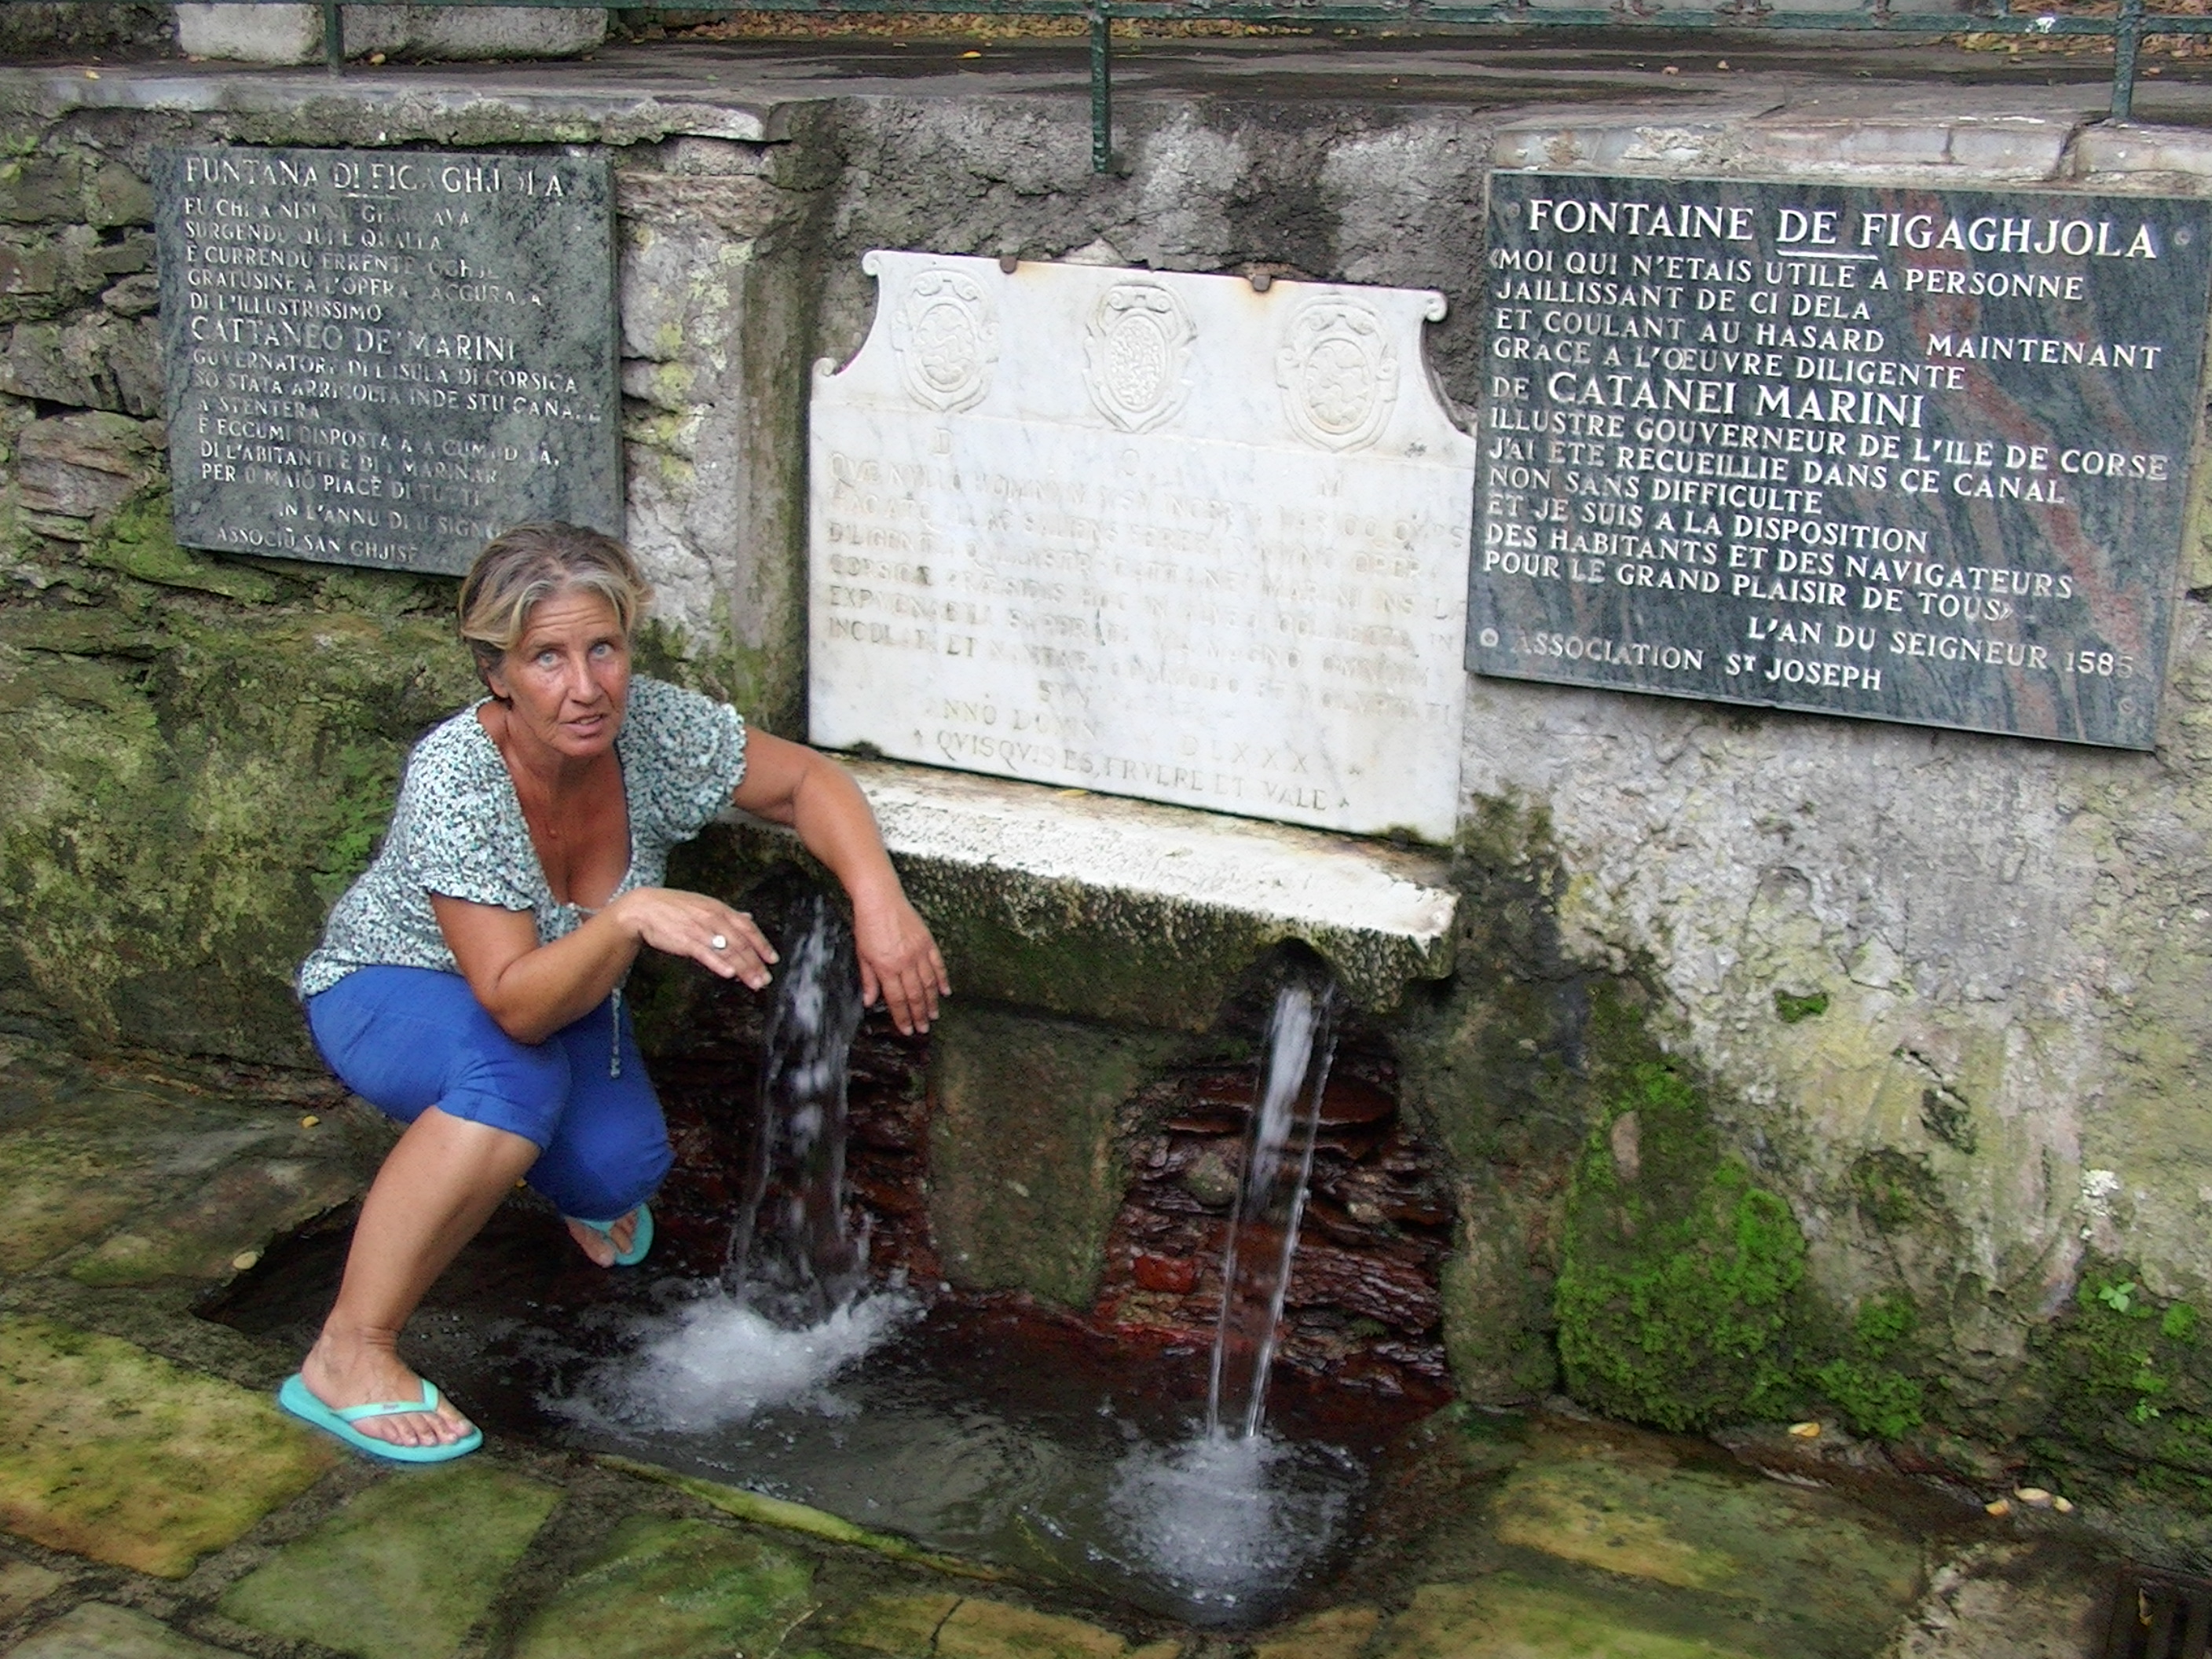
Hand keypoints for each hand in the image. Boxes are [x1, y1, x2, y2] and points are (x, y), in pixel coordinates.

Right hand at [610, 888, 777, 988]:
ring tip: (754, 982)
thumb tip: (748, 917)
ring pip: (727, 950)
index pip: (747, 927)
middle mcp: (713, 918)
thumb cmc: (673, 908)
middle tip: (766, 979)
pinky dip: (719, 963)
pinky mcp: (685, 941)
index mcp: (719, 908)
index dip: (762, 944)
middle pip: (741, 943)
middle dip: (756, 963)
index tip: (772, 959)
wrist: (643, 908)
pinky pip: (706, 953)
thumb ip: (727, 914)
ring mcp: (700, 929)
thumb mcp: (704, 904)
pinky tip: (729, 974)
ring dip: (743, 968)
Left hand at [852, 888, 949, 1034]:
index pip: (897, 1000)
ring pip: (929, 984)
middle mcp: (905, 963)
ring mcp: (919, 952)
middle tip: (924, 1029)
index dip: (903, 1017)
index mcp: (887, 968)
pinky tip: (946, 991)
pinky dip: (943, 980)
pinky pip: (938, 965)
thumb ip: (869, 980)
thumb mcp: (862, 954)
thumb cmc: (867, 925)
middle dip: (920, 1015)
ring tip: (934, 1015)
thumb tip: (870, 1001)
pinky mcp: (927, 942)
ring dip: (932, 1002)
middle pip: (915, 996)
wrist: (880, 898)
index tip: (907, 1029)